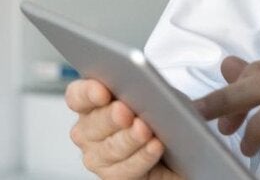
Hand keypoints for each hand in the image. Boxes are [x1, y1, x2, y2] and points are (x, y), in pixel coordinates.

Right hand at [65, 79, 183, 179]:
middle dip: (110, 117)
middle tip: (126, 111)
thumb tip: (147, 88)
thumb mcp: (160, 95)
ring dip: (128, 139)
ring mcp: (98, 157)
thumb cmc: (164, 114)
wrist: (181, 147)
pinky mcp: (115, 177)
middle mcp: (89, 132)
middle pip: (92, 124)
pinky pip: (124, 172)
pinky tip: (155, 146)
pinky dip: (142, 158)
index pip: (78, 96)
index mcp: (92, 105)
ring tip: (145, 130)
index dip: (87, 92)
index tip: (103, 91)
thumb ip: (147, 89)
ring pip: (107, 150)